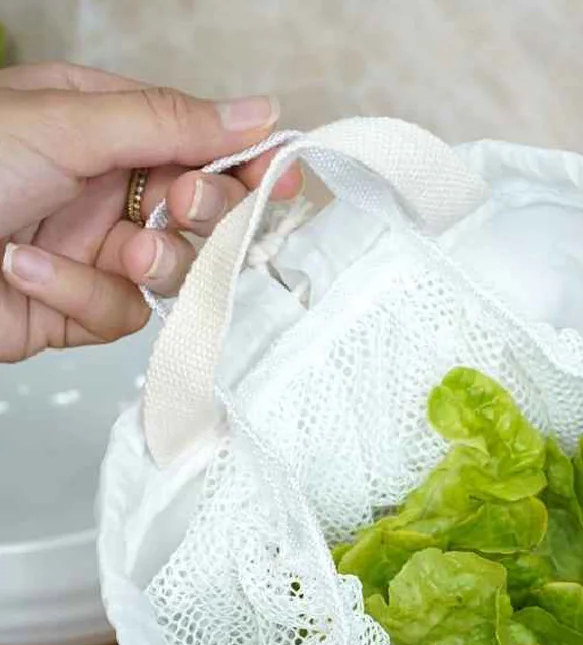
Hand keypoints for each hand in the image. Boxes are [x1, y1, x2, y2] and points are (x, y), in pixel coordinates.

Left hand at [0, 62, 302, 362]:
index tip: (279, 180)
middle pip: (202, 211)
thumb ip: (169, 122)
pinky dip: (78, 296)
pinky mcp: (80, 308)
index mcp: (101, 125)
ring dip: (148, 265)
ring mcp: (96, 249)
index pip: (199, 143)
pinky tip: (25, 270)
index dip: (245, 164)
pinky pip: (121, 314)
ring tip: (113, 255)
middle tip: (181, 208)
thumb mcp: (67, 123)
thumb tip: (260, 113)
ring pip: (175, 271)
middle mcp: (106, 187)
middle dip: (201, 214)